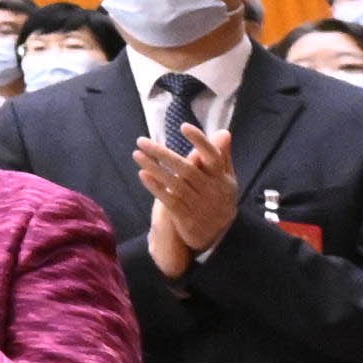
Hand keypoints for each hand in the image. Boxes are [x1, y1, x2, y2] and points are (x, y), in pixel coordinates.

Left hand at [129, 118, 239, 275]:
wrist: (217, 235)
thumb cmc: (218, 197)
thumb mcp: (225, 178)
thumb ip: (222, 155)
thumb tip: (223, 132)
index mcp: (222, 178)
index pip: (213, 157)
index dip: (200, 142)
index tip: (184, 127)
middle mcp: (211, 191)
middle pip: (186, 169)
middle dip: (163, 154)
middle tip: (141, 141)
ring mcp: (198, 205)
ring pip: (175, 184)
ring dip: (154, 168)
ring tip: (137, 154)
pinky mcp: (185, 218)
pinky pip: (169, 201)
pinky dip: (156, 187)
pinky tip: (143, 174)